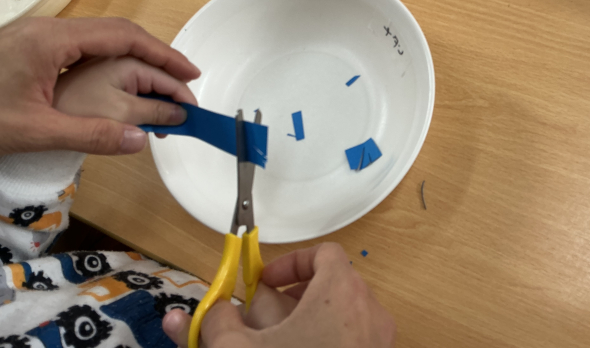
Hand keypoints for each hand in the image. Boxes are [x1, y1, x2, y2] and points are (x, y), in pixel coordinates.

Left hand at [0, 17, 199, 154]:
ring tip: (161, 80)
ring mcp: (39, 35)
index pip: (124, 36)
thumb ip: (92, 134)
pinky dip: (113, 61)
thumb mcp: (35, 131)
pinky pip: (84, 46)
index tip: (191, 72)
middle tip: (184, 78)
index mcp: (53, 40)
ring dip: (135, 56)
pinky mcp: (32, 47)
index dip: (163, 53)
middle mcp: (49, 29)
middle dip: (156, 53)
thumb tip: (142, 139)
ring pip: (101, 37)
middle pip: (117, 31)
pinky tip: (121, 79)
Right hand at [162, 243, 395, 346]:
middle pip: (332, 285)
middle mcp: (368, 313)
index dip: (291, 262)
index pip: (324, 253)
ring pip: (343, 315)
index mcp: (341, 293)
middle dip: (293, 297)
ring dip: (308, 322)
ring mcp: (377, 341)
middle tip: (266, 316)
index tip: (266, 281)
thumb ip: (218, 321)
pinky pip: (353, 339)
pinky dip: (326, 341)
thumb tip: (209, 310)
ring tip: (279, 341)